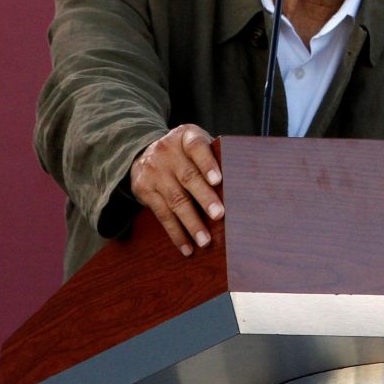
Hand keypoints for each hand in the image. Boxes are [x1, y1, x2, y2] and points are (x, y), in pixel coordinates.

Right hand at [129, 124, 224, 255]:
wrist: (142, 152)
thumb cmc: (184, 152)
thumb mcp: (196, 144)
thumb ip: (214, 156)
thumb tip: (241, 184)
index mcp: (185, 136)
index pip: (197, 147)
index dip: (208, 163)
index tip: (218, 180)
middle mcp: (166, 151)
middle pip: (188, 177)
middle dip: (204, 198)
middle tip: (219, 215)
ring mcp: (153, 171)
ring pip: (175, 200)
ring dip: (191, 223)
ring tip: (205, 241)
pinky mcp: (143, 189)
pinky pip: (162, 215)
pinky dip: (176, 233)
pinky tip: (187, 246)